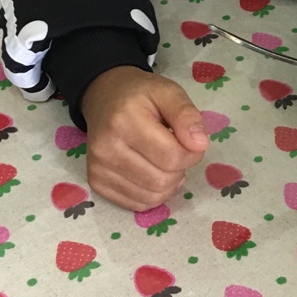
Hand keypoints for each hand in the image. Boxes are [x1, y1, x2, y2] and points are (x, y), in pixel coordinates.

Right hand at [80, 67, 208, 210]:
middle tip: (175, 150)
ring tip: (164, 161)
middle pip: (162, 181)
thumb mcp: (169, 92)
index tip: (190, 142)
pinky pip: (137, 204)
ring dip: (168, 184)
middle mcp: (106, 148)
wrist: (104, 98)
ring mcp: (98, 168)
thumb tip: (200, 145)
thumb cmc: (140, 96)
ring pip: (151, 197)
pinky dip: (153, 194)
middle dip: (179, 169)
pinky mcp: (96, 183)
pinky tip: (151, 173)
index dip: (191, 154)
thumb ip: (187, 116)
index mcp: (125, 121)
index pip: (172, 157)